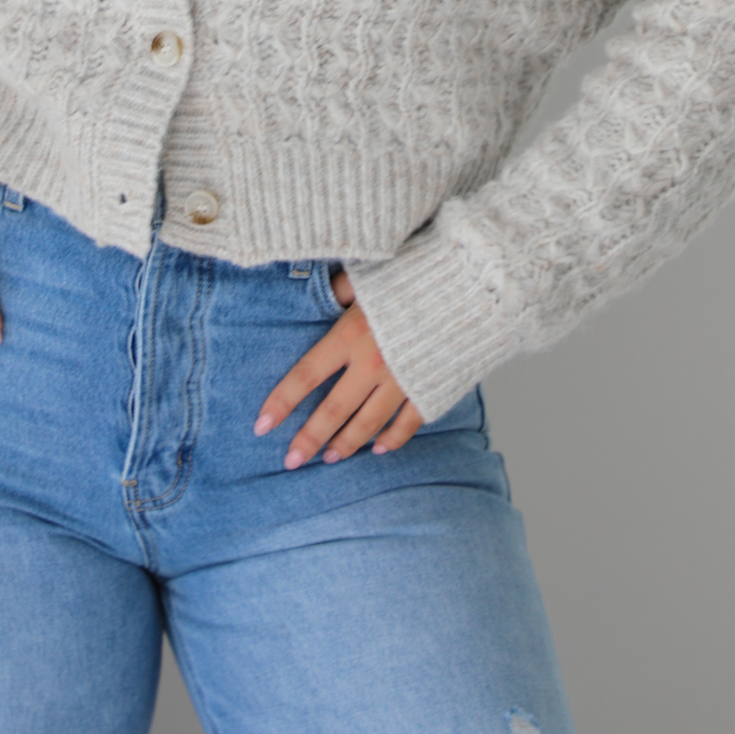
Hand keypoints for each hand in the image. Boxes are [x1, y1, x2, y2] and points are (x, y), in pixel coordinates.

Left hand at [253, 270, 422, 466]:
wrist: (472, 285)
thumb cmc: (416, 273)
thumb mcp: (367, 276)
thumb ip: (340, 290)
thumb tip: (321, 295)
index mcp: (351, 335)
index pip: (305, 376)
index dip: (282, 402)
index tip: (261, 425)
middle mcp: (372, 365)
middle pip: (332, 411)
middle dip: (308, 439)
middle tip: (291, 460)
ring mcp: (403, 382)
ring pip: (367, 424)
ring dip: (345, 444)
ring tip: (329, 458)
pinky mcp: (430, 389)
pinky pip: (407, 424)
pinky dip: (392, 440)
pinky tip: (378, 449)